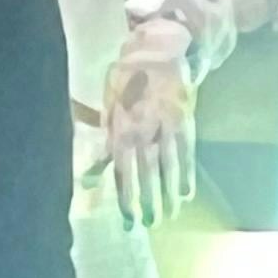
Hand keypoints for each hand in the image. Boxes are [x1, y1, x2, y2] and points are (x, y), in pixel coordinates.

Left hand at [101, 47, 195, 227]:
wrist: (157, 53)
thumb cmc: (126, 83)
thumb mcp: (108, 110)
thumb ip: (102, 146)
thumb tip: (89, 179)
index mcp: (121, 129)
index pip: (122, 171)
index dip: (126, 197)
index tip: (129, 220)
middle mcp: (144, 131)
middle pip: (147, 173)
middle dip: (149, 201)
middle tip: (151, 224)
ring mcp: (167, 127)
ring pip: (169, 167)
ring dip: (169, 194)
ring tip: (170, 215)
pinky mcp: (186, 122)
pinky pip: (187, 153)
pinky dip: (188, 174)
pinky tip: (187, 194)